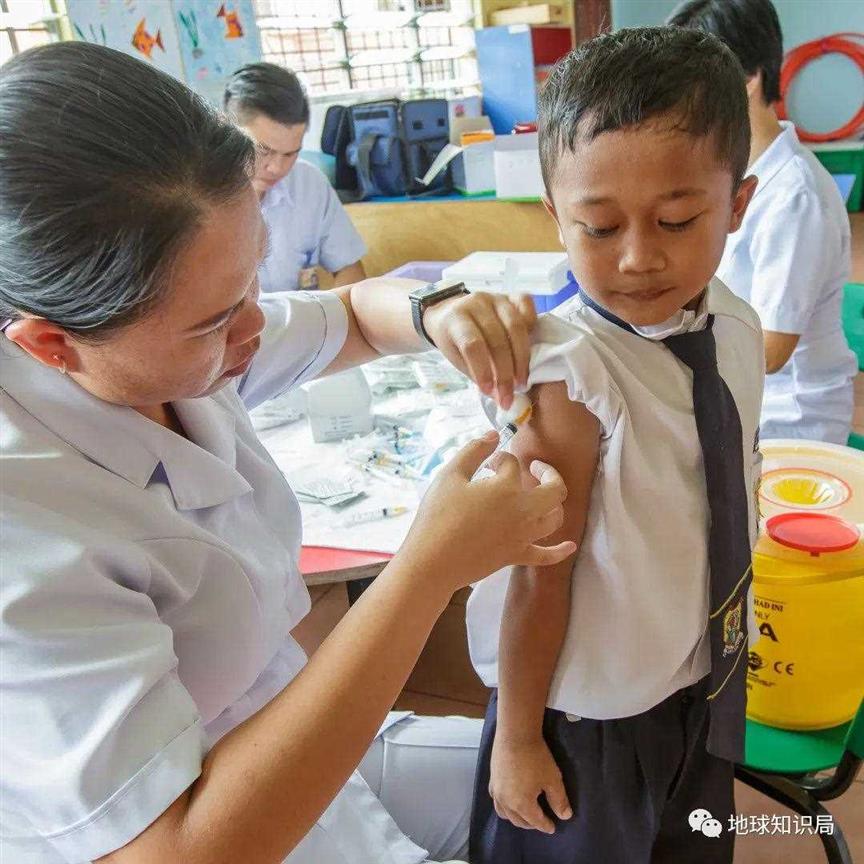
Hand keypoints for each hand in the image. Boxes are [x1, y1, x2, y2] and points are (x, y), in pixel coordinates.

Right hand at [399, 433, 576, 595]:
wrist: (433, 561)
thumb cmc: (438, 515)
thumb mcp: (449, 475)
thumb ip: (473, 451)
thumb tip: (493, 434)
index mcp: (506, 487)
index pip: (511, 463)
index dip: (499, 458)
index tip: (486, 463)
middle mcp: (523, 510)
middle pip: (554, 490)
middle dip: (548, 473)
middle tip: (535, 467)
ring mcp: (523, 535)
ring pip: (555, 518)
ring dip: (554, 504)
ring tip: (543, 496)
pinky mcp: (517, 556)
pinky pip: (546, 555)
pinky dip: (560, 551)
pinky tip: (571, 546)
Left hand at [423, 292, 537, 410]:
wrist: (450, 315)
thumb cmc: (455, 341)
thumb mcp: (458, 359)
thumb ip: (478, 374)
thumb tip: (502, 396)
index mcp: (455, 319)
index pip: (472, 345)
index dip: (483, 370)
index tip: (491, 392)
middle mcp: (476, 303)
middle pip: (497, 339)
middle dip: (506, 372)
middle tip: (510, 394)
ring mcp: (495, 298)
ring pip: (515, 326)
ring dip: (521, 358)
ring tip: (522, 381)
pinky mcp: (510, 296)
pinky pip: (526, 305)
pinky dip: (531, 325)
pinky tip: (530, 346)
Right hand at [490, 736, 571, 833]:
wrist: (515, 734)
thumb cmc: (536, 757)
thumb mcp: (552, 779)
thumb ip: (559, 800)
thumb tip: (565, 816)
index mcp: (522, 804)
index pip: (536, 822)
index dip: (546, 826)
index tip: (553, 828)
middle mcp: (506, 802)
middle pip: (519, 821)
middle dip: (531, 824)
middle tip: (540, 821)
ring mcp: (496, 791)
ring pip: (505, 813)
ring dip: (516, 818)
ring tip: (525, 814)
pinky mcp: (492, 780)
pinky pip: (497, 801)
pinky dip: (505, 807)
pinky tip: (510, 800)